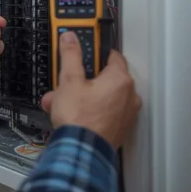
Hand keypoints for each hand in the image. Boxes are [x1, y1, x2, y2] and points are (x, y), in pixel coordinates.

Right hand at [41, 31, 140, 148]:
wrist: (81, 152)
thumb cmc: (79, 119)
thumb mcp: (69, 80)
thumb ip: (71, 56)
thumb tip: (70, 39)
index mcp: (120, 79)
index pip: (111, 54)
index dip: (93, 52)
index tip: (82, 53)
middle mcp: (128, 95)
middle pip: (104, 77)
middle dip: (82, 78)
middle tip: (66, 81)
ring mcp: (126, 113)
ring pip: (103, 96)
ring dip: (83, 95)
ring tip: (62, 101)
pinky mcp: (120, 128)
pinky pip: (105, 111)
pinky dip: (91, 110)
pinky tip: (72, 114)